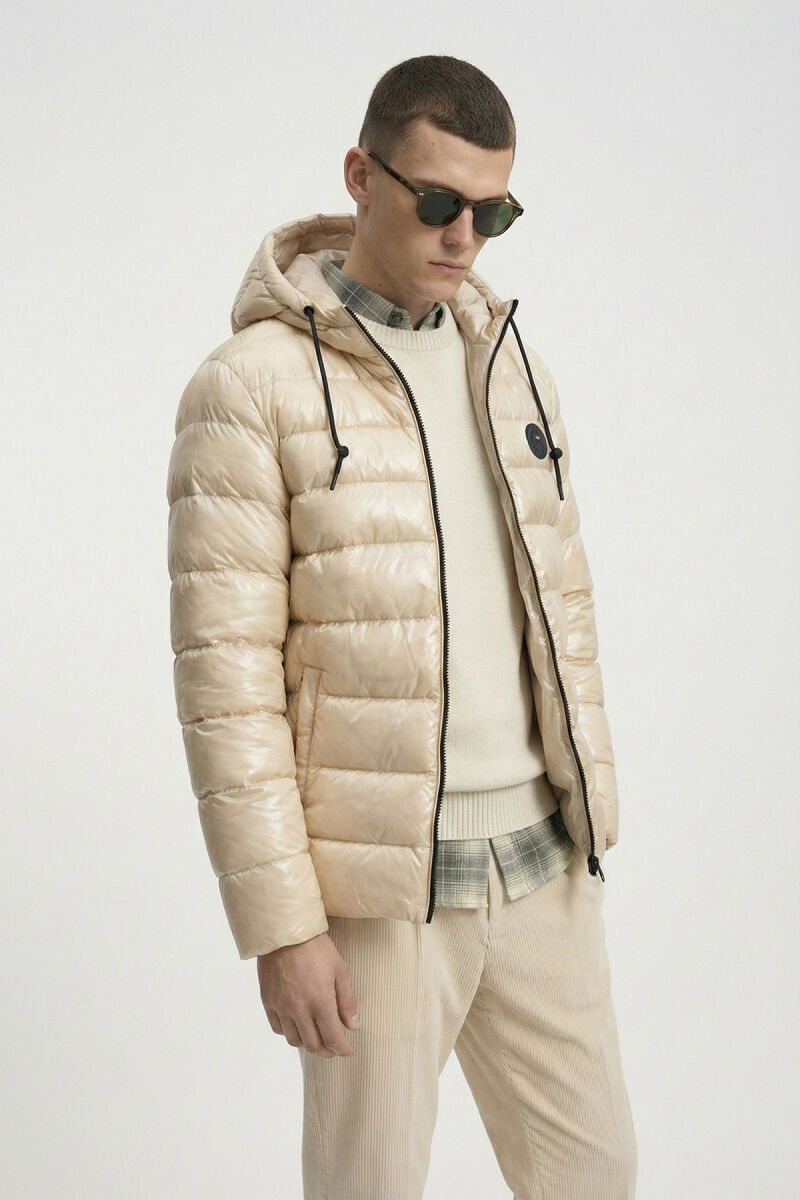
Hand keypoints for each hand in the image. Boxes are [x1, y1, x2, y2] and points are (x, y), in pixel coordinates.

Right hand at [257, 931, 359, 1057]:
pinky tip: (297, 1025)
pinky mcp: (268, 1001)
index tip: (348, 1051)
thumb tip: (353, 1025)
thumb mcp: (340, 970)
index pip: (333, 1038)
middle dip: (327, 1051)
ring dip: (308, 1043)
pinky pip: (278, 1028)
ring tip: (316, 1037)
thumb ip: (347, 1000)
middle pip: (313, 1044)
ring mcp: (281, 1007)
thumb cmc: (316, 948)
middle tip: (334, 1048)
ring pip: (294, 1040)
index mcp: (320, 1002)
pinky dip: (290, 1032)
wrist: (285, 933)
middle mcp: (299, 1009)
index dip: (342, 1049)